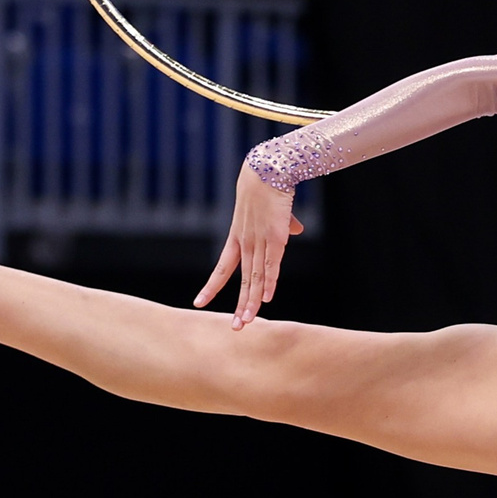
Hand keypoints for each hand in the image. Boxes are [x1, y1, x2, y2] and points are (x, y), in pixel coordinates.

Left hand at [194, 162, 303, 327]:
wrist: (267, 169)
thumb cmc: (268, 186)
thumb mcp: (271, 211)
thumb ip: (284, 224)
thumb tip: (297, 229)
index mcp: (238, 237)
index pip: (223, 267)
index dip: (212, 286)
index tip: (199, 302)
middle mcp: (246, 243)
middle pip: (241, 280)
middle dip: (238, 305)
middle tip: (235, 327)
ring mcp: (260, 241)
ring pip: (255, 278)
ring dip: (252, 301)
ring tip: (248, 322)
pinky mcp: (276, 237)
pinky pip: (272, 265)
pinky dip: (270, 283)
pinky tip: (267, 299)